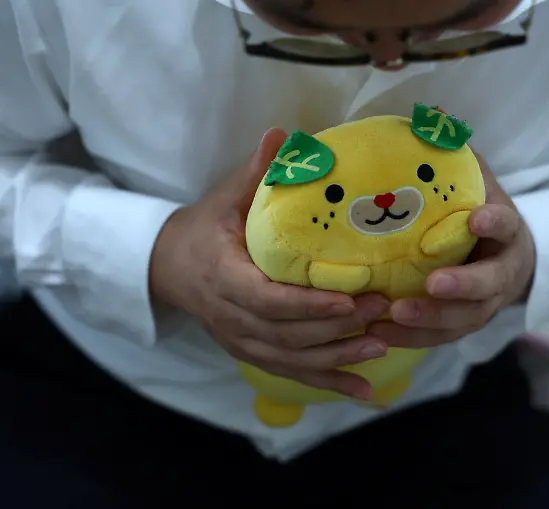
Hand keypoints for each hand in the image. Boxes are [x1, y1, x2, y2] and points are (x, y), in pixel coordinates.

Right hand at [150, 129, 388, 399]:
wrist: (169, 267)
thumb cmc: (205, 229)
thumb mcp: (224, 199)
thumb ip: (255, 173)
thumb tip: (283, 134)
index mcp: (224, 278)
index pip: (268, 300)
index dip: (309, 305)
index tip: (350, 299)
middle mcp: (231, 318)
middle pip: (286, 334)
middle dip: (335, 328)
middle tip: (380, 312)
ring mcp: (241, 342)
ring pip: (292, 359)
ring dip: (337, 358)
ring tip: (380, 346)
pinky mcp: (253, 354)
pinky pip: (292, 373)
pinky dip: (328, 383)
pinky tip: (364, 392)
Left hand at [368, 154, 535, 347]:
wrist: (508, 258)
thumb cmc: (480, 213)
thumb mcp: (477, 182)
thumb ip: (457, 157)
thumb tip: (432, 114)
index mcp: (506, 233)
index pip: (507, 226)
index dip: (495, 224)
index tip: (478, 217)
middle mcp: (501, 273)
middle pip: (488, 285)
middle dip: (463, 286)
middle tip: (434, 284)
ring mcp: (484, 304)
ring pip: (463, 319)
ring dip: (430, 321)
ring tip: (394, 316)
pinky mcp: (462, 324)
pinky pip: (440, 338)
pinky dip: (412, 338)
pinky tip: (379, 334)